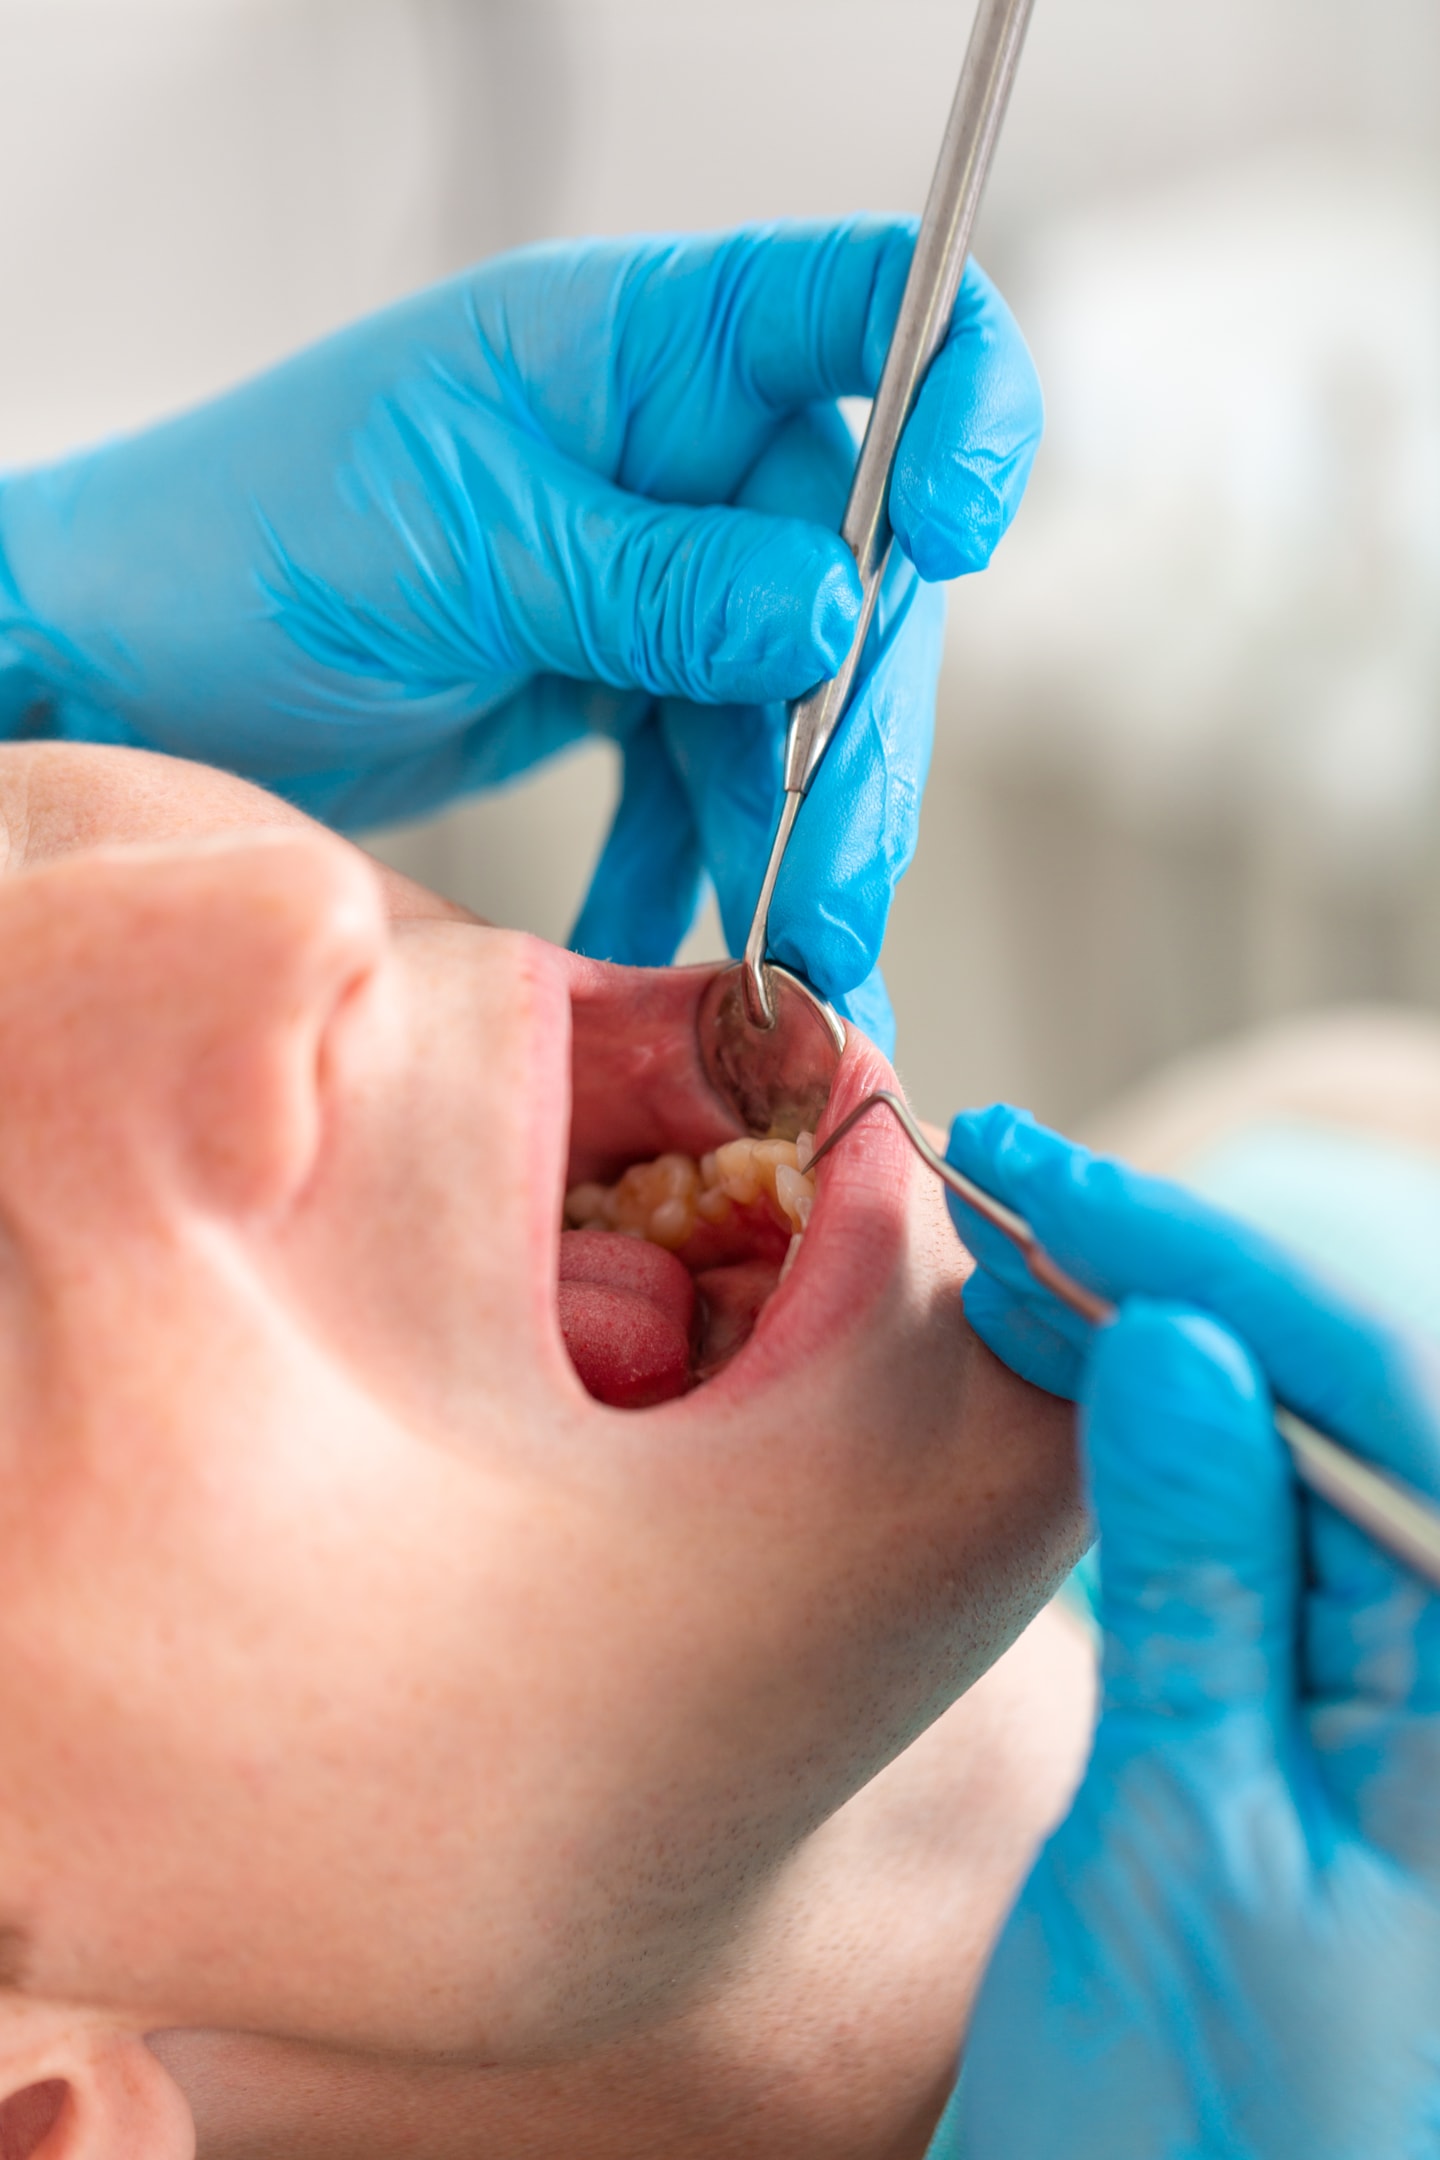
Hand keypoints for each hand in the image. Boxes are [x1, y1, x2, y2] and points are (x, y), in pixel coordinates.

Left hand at [0, 225, 1040, 1043]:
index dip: (954, 404)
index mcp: (642, 349)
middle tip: (832, 900)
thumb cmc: (241, 543)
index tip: (951, 541)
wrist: (128, 667)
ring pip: (788, 708)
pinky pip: (700, 784)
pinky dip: (696, 879)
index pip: (868, 310)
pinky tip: (676, 964)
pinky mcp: (610, 680)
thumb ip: (655, 576)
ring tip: (784, 988)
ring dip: (793, 852)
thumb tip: (837, 609)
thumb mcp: (459, 544)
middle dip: (851, 748)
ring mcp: (646, 573)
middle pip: (852, 575)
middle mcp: (666, 454)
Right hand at [931, 1109, 1439, 2159]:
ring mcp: (1382, 1698)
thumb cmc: (1208, 2142)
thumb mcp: (1197, 1843)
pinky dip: (1133, 1450)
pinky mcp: (1297, 1719)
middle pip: (1339, 1410)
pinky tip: (1052, 1369)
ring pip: (1277, 1457)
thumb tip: (1186, 1352)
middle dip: (1173, 1280)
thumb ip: (1205, 1588)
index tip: (1060, 1187)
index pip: (1387, 1408)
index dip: (1215, 1272)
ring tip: (1004, 1257)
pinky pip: (1233, 1540)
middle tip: (1010, 1184)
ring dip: (1141, 1344)